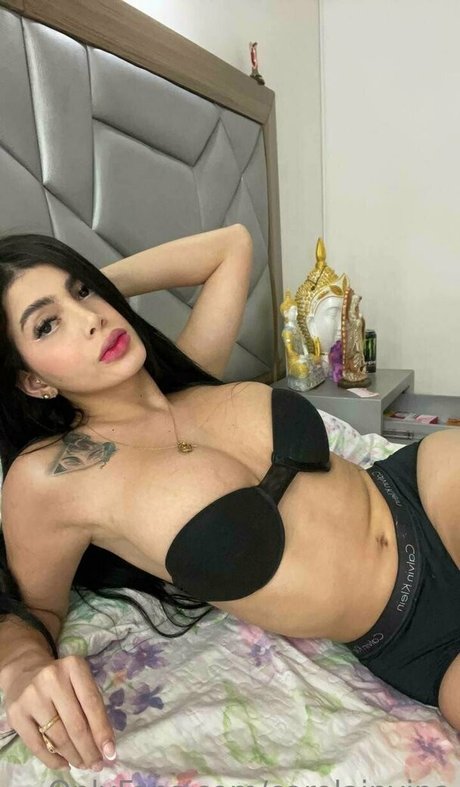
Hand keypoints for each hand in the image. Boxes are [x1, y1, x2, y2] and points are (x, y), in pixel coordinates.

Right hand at [4, 654, 115, 771]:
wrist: (25, 672)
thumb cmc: (61, 680)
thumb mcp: (79, 682)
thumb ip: (91, 707)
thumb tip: (104, 746)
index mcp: (74, 667)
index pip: (92, 703)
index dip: (102, 730)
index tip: (110, 752)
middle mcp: (52, 678)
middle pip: (76, 724)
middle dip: (89, 750)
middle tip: (96, 764)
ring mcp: (32, 696)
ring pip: (58, 737)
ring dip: (73, 756)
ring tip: (83, 764)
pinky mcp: (16, 714)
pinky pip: (37, 745)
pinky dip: (53, 760)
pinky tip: (64, 764)